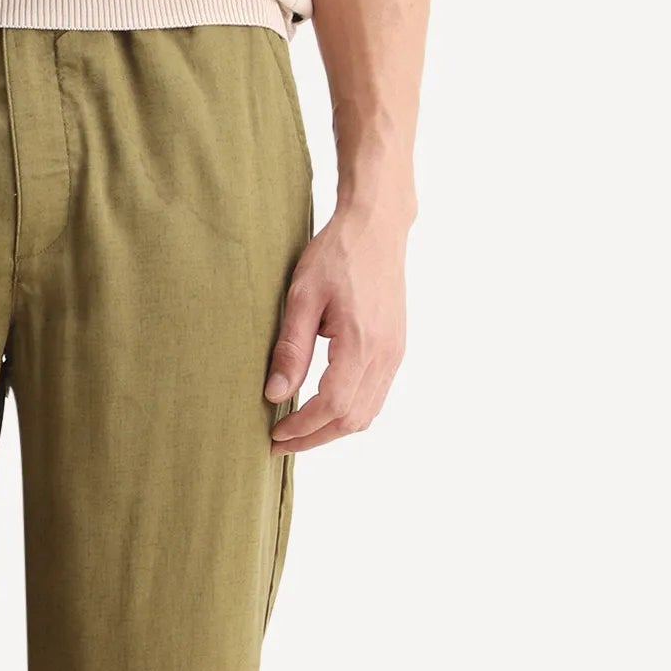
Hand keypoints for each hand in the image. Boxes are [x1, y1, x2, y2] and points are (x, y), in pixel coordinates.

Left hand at [265, 205, 408, 453]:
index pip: (333, 406)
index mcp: (362, 344)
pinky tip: (322, 408)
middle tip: (280, 443)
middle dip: (314, 438)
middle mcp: (386, 355)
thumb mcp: (302, 297)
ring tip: (298, 431)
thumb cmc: (337, 255)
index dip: (302, 428)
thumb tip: (275, 394)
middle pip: (353, 419)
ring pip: (368, 413)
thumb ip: (291, 349)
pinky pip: (375, 395)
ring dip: (332, 429)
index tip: (274, 434)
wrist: (376, 227)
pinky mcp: (395, 348)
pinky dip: (349, 412)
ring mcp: (395, 353)